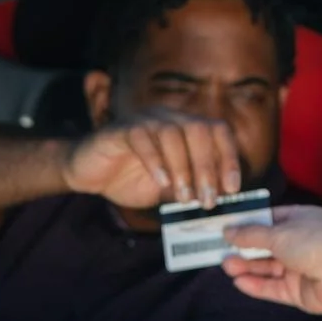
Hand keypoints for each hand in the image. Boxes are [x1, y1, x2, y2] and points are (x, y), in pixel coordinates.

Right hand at [61, 111, 242, 209]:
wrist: (89, 174)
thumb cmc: (131, 179)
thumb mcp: (170, 189)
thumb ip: (192, 190)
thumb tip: (219, 202)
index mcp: (186, 127)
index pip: (219, 131)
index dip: (229, 158)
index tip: (232, 188)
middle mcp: (169, 118)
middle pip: (199, 129)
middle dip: (208, 167)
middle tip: (207, 200)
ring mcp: (144, 120)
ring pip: (173, 133)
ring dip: (183, 168)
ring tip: (184, 198)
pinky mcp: (120, 129)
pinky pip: (141, 136)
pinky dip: (155, 161)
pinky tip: (161, 183)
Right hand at [222, 206, 321, 314]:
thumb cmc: (317, 242)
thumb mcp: (277, 233)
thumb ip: (251, 235)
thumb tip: (229, 231)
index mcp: (299, 221)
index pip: (269, 221)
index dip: (248, 225)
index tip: (227, 228)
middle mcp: (300, 244)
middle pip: (266, 247)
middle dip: (244, 249)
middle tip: (221, 251)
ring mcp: (300, 268)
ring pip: (268, 268)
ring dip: (247, 267)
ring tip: (227, 266)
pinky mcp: (299, 291)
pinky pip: (273, 288)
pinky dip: (256, 285)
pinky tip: (239, 282)